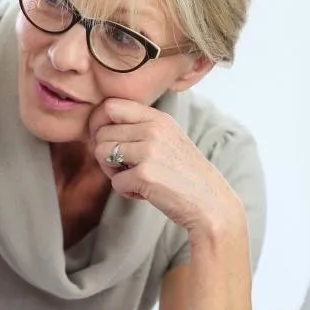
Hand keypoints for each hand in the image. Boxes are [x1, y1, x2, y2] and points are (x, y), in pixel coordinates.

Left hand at [88, 98, 245, 235]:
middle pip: (101, 133)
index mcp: (158, 118)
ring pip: (101, 153)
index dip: (98, 124)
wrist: (210, 203)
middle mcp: (153, 129)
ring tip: (133, 179)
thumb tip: (98, 128)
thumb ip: (140, 128)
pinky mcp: (145, 175)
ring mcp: (149, 151)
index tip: (106, 141)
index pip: (110, 106)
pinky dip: (126, 191)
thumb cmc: (184, 174)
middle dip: (106, 154)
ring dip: (112, 172)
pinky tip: (146, 192)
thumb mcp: (167, 138)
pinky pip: (115, 182)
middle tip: (124, 169)